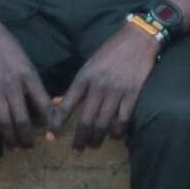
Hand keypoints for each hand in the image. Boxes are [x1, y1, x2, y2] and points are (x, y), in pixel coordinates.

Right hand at [0, 14, 54, 148]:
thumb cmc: (9, 49)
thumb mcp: (27, 63)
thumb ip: (34, 85)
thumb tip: (48, 105)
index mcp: (29, 75)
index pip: (43, 103)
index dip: (48, 121)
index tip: (50, 133)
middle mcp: (13, 84)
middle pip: (22, 118)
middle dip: (27, 137)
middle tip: (29, 146)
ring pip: (4, 120)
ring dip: (10, 138)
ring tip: (14, 147)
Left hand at [52, 21, 159, 150]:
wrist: (138, 38)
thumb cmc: (111, 51)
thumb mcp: (89, 65)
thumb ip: (76, 86)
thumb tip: (58, 103)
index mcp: (84, 77)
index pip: (66, 106)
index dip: (57, 124)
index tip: (52, 137)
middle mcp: (98, 86)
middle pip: (85, 121)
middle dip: (80, 140)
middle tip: (78, 150)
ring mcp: (116, 91)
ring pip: (103, 124)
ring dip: (97, 139)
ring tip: (94, 144)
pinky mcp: (133, 94)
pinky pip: (123, 120)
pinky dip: (118, 132)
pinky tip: (115, 135)